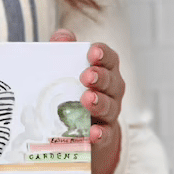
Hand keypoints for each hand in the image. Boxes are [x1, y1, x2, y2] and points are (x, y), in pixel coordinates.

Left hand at [50, 28, 122, 173]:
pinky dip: (100, 134)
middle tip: (86, 76)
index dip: (102, 54)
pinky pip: (105, 135)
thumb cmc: (72, 95)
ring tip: (87, 100)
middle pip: (111, 82)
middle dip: (100, 78)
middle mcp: (111, 92)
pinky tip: (93, 133)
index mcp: (105, 72)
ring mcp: (109, 115)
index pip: (109, 59)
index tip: (92, 52)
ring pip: (109, 108)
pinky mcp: (103, 137)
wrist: (80, 134)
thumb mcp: (66, 73)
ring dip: (99, 103)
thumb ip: (64, 53)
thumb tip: (61, 36)